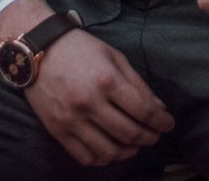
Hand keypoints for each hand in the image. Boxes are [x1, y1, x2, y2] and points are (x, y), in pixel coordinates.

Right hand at [0, 0, 172, 166]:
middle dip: (148, 137)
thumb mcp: (114, 57)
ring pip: (108, 150)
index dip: (160, 121)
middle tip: (156, 136)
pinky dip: (102, 159)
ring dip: (128, 152)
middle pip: (128, 132)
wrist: (39, 50)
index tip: (169, 124)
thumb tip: (158, 108)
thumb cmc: (81, 49)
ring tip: (136, 145)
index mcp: (107, 80)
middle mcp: (90, 103)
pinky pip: (84, 156)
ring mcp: (72, 120)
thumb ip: (137, 83)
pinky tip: (112, 151)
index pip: (142, 110)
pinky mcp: (57, 131)